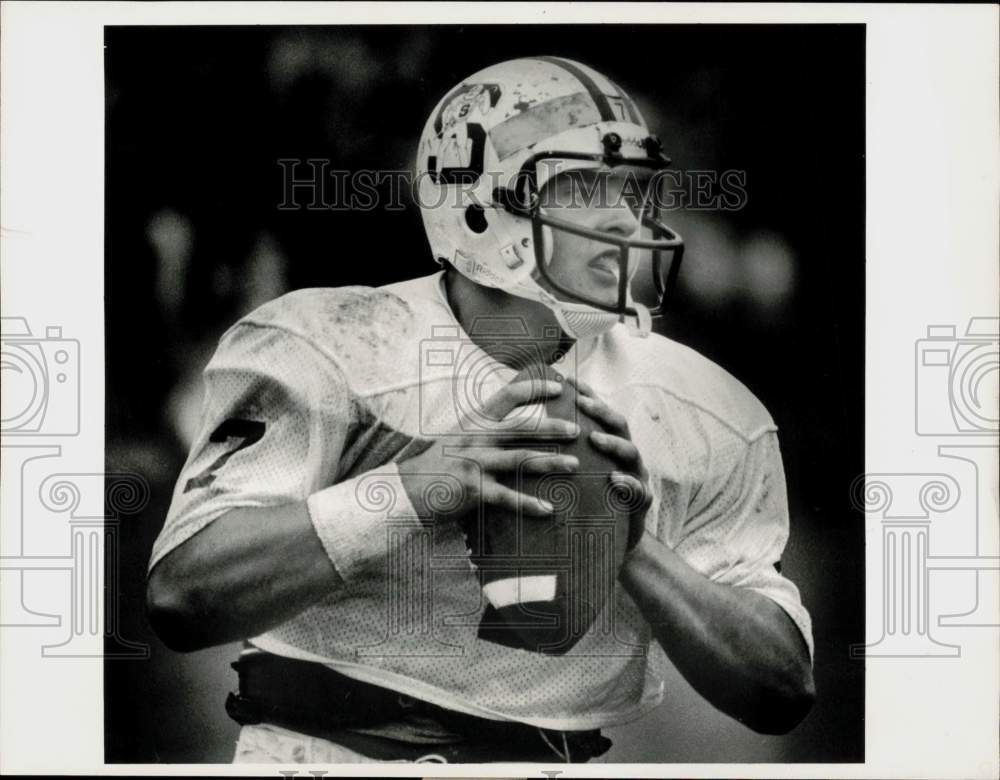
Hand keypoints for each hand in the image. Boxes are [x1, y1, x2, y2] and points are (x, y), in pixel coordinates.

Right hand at [397, 377, 579, 520]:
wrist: (406, 490)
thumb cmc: (436, 466)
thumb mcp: (459, 439)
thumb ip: (485, 432)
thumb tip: (514, 429)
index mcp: (475, 421)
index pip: (508, 395)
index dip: (535, 388)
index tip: (559, 386)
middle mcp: (477, 438)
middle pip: (522, 427)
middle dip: (552, 427)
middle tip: (577, 429)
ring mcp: (475, 463)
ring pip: (520, 459)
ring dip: (550, 462)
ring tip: (574, 465)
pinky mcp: (474, 489)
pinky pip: (507, 497)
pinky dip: (529, 503)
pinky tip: (548, 509)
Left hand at [570, 378, 651, 551]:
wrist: (608, 543)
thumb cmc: (586, 503)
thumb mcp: (574, 474)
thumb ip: (563, 452)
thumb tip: (529, 428)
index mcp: (609, 446)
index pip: (600, 414)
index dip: (589, 395)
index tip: (569, 380)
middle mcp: (625, 457)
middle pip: (619, 425)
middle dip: (601, 412)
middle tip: (581, 404)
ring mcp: (636, 477)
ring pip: (632, 453)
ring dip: (614, 444)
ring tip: (595, 439)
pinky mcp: (640, 504)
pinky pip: (639, 492)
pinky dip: (628, 484)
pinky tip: (615, 481)